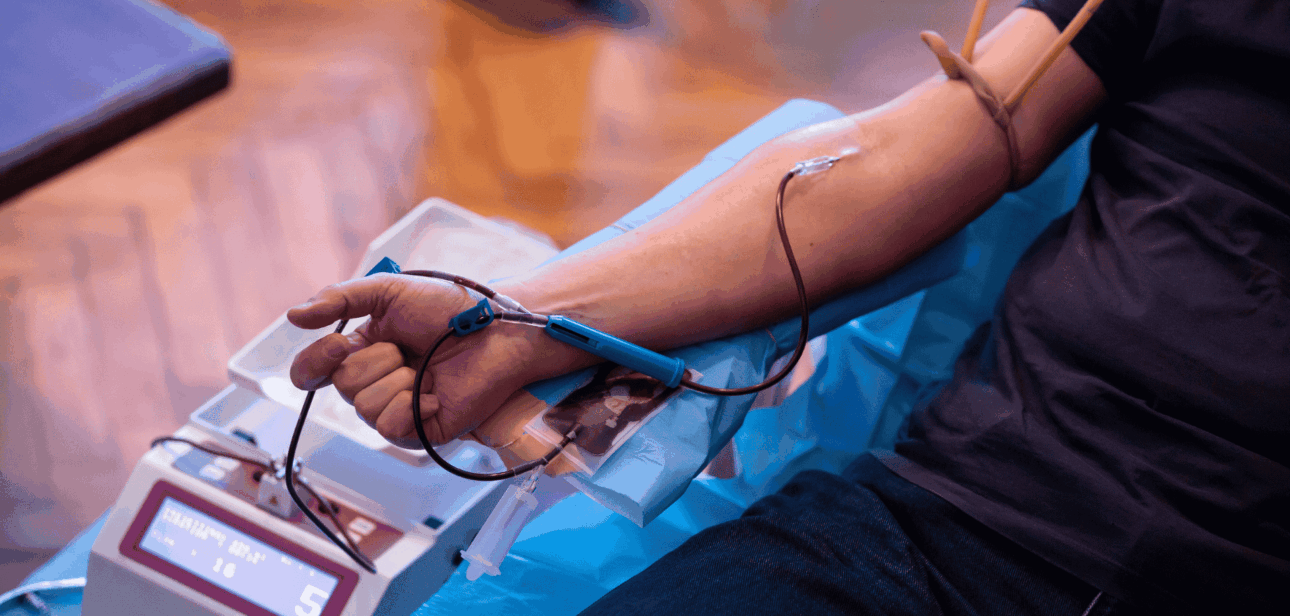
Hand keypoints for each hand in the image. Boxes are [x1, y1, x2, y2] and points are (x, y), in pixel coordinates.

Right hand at [287, 274, 564, 446]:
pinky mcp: (422, 432)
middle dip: (377, 360)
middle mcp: (375, 384)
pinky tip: (436, 393)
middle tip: (409, 349)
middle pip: (342, 386)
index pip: (311, 372)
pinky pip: (391, 428)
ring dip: (398, 381)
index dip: (314, 363)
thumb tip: (293, 316)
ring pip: (365, 409)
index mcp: (361, 352)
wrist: (498, 330)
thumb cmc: (451, 309)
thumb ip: (340, 299)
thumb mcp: (389, 292)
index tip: (339, 345)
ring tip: (426, 369)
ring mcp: (398, 410)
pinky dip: (413, 405)